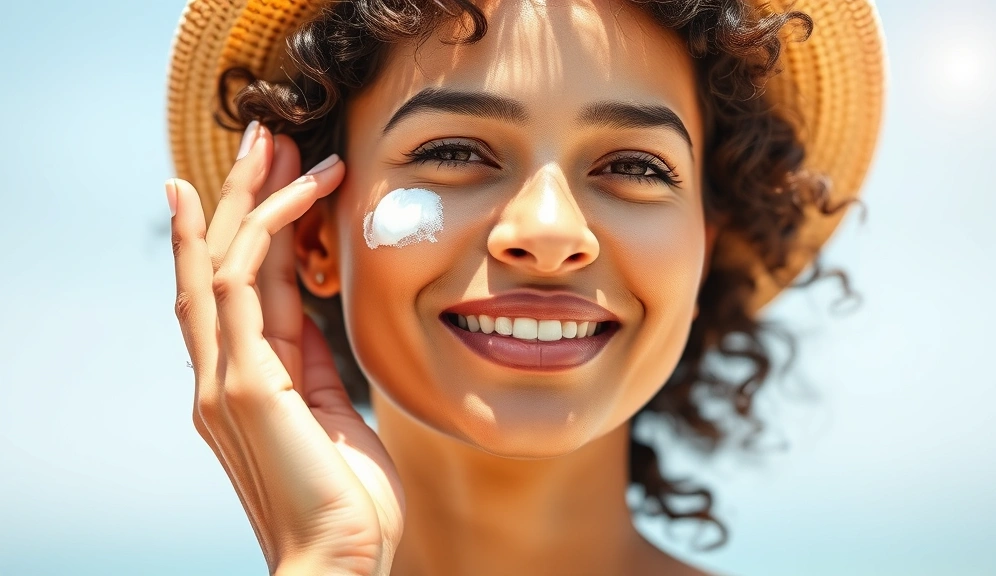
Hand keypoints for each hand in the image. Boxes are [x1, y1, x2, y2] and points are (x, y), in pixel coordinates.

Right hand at [167, 124, 404, 575]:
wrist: (339, 563)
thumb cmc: (348, 501)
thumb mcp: (335, 417)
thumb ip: (316, 368)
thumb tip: (315, 319)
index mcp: (246, 384)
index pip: (239, 289)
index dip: (248, 228)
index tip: (267, 177)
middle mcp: (223, 375)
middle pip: (218, 263)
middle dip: (236, 195)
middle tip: (260, 135)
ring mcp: (226, 379)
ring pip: (223, 262)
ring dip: (248, 197)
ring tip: (275, 143)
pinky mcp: (246, 384)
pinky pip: (244, 288)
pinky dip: (259, 232)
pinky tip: (284, 192)